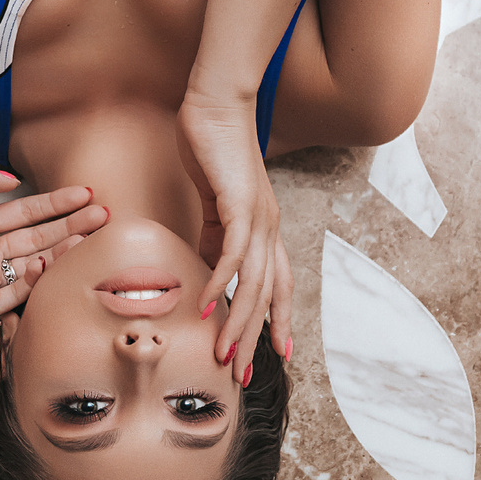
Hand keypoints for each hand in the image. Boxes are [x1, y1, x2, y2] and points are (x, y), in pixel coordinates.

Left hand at [0, 157, 106, 327]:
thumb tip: (11, 179)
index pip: (26, 212)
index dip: (56, 203)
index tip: (85, 193)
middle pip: (38, 237)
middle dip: (72, 225)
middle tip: (103, 215)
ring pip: (36, 264)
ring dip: (63, 250)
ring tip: (91, 237)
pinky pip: (19, 292)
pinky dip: (37, 278)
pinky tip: (51, 260)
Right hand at [178, 92, 292, 384]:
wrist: (216, 104)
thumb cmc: (212, 148)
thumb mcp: (212, 205)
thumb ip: (212, 237)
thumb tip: (205, 271)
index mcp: (264, 230)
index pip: (276, 286)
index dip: (275, 322)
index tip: (272, 356)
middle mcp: (269, 229)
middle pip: (268, 296)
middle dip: (255, 339)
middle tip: (241, 375)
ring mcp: (259, 217)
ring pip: (254, 284)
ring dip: (237, 323)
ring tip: (222, 354)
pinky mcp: (240, 204)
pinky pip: (233, 254)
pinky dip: (219, 282)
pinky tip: (204, 305)